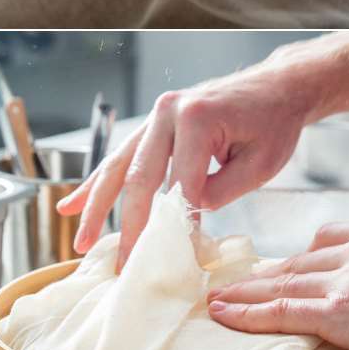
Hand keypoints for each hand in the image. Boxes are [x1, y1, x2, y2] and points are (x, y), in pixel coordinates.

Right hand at [56, 58, 318, 268]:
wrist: (275, 85)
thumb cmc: (273, 124)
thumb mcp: (260, 164)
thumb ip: (220, 191)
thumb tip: (184, 218)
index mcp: (196, 117)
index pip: (181, 184)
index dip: (177, 225)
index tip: (174, 260)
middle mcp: (166, 112)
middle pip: (138, 178)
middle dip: (128, 225)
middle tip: (122, 264)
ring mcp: (154, 116)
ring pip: (118, 168)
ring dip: (97, 207)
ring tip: (82, 242)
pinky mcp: (151, 125)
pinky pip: (120, 158)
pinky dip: (96, 184)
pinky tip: (73, 206)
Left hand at [207, 222, 348, 349]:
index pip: (333, 239)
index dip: (304, 255)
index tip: (286, 262)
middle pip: (299, 261)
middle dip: (266, 273)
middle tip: (237, 281)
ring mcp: (346, 280)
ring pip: (282, 283)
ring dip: (245, 292)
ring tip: (217, 298)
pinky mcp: (338, 312)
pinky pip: (281, 311)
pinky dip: (246, 312)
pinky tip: (222, 313)